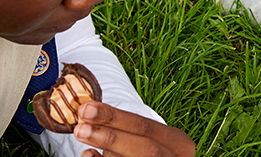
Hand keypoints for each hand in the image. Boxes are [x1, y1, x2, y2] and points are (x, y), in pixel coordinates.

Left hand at [73, 102, 194, 156]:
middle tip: (80, 127)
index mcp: (179, 144)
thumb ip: (126, 129)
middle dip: (112, 136)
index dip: (116, 118)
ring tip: (82, 134)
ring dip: (108, 148)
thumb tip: (89, 113)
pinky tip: (88, 155)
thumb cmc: (146, 152)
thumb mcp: (148, 139)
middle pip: (146, 148)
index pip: (147, 127)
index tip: (86, 108)